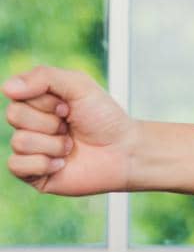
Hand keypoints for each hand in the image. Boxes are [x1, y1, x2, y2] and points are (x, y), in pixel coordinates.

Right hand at [5, 65, 135, 196]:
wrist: (124, 151)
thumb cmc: (104, 117)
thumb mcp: (79, 86)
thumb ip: (44, 77)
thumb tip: (6, 87)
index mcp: (38, 101)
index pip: (18, 94)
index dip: (46, 101)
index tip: (69, 106)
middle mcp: (30, 124)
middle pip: (14, 116)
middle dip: (49, 121)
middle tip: (70, 125)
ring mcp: (30, 149)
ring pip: (19, 141)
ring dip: (53, 144)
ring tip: (70, 145)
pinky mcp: (32, 173)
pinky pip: (16, 166)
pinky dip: (44, 164)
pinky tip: (62, 163)